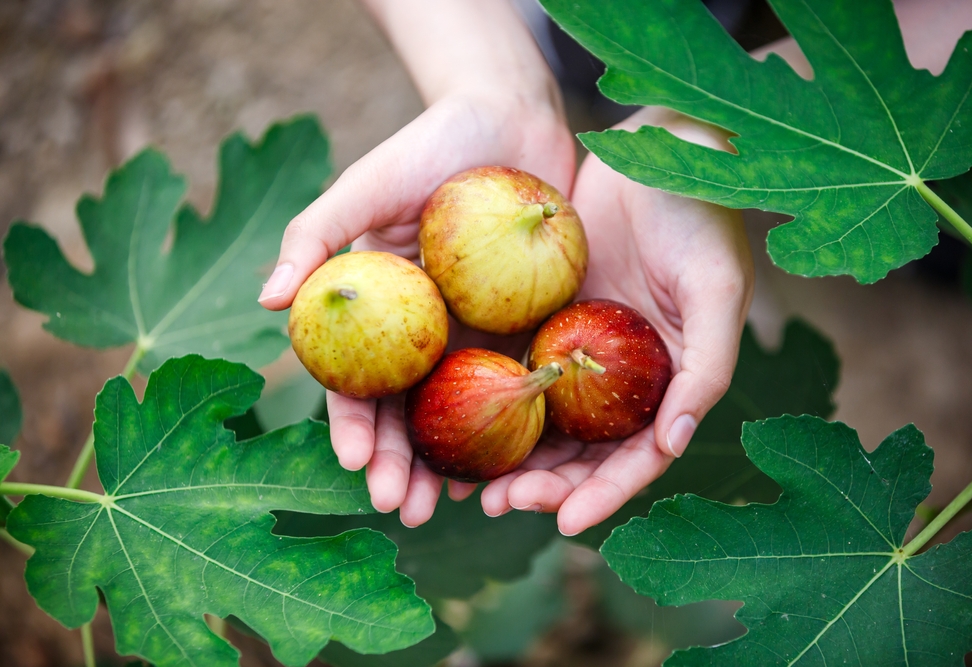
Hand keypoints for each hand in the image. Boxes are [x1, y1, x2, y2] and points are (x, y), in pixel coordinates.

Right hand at [259, 89, 575, 525]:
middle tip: (404, 510)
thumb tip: (266, 300)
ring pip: (460, 413)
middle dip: (400, 466)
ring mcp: (476, 336)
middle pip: (407, 414)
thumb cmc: (430, 146)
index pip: (356, 381)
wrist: (511, 120)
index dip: (352, 424)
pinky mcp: (527, 327)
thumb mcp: (367, 184)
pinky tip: (516, 465)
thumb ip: (316, 235)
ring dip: (453, 464)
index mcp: (379, 311)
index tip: (354, 462)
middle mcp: (423, 334)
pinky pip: (519, 384)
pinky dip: (512, 427)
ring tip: (453, 506)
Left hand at [479, 108, 754, 535]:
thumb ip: (705, 368)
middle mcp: (618, 374)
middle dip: (544, 485)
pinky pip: (508, 362)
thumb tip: (675, 444)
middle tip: (498, 504)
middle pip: (579, 448)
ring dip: (507, 453)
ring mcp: (577, 345)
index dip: (604, 493)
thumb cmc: (703, 218)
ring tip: (467, 484)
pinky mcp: (539, 314)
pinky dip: (483, 394)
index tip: (565, 525)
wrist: (660, 151)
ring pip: (538, 417)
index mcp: (665, 380)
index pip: (636, 454)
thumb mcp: (716, 289)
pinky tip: (449, 416)